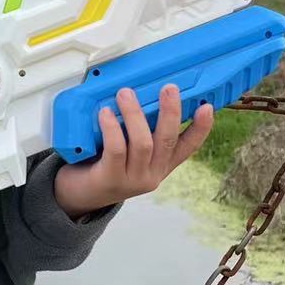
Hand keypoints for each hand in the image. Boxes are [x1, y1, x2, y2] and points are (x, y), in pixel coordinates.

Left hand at [53, 84, 213, 218]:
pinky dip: (112, 128)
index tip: (207, 107)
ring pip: (143, 143)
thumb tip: (140, 92)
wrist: (76, 195)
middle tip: (169, 89)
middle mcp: (152, 174)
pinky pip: (116, 150)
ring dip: (135, 115)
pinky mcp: (111, 179)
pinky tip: (106, 113)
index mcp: (160, 165)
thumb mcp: (128, 149)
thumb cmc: (101, 164)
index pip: (188, 148)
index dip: (201, 128)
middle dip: (171, 113)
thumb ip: (137, 129)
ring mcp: (133, 180)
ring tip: (125, 94)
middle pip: (168, 141)